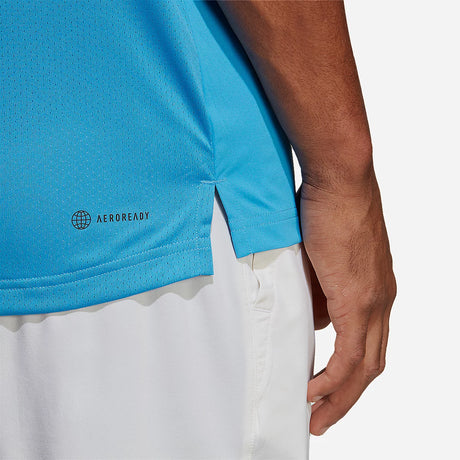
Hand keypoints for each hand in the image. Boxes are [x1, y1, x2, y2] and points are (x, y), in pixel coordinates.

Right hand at [300, 169, 396, 435]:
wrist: (339, 178)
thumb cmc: (328, 207)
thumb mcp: (321, 257)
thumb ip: (320, 291)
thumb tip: (315, 318)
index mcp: (375, 289)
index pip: (369, 343)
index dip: (349, 372)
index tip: (325, 387)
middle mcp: (382, 300)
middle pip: (373, 363)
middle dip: (348, 395)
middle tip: (323, 415)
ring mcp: (374, 301)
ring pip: (366, 366)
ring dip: (342, 397)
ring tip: (318, 416)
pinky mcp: (358, 299)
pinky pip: (351, 355)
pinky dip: (334, 380)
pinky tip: (316, 392)